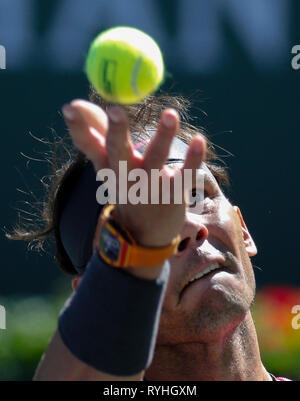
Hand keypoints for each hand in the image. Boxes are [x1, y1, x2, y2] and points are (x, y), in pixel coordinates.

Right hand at [62, 99, 205, 247]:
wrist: (144, 234)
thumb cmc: (126, 188)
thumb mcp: (107, 164)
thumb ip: (96, 132)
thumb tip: (73, 103)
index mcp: (107, 167)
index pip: (88, 145)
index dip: (78, 127)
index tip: (68, 107)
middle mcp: (124, 176)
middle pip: (118, 152)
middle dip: (116, 132)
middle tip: (115, 110)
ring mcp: (149, 185)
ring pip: (156, 158)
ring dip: (163, 136)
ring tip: (170, 114)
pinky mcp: (173, 193)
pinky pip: (185, 175)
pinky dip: (193, 159)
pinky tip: (199, 140)